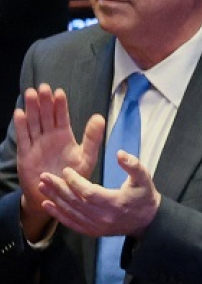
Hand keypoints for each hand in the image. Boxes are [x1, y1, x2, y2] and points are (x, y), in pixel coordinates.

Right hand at [12, 85, 104, 238]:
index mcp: (64, 136)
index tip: (60, 93)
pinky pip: (23, 138)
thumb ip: (92, 138)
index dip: (60, 105)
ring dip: (32, 108)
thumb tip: (100, 117)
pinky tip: (20, 113)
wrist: (58, 195)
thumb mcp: (87, 157)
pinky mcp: (26, 154)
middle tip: (44, 88)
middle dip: (45, 102)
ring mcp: (37, 144)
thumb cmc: (74, 176)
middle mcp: (49, 137)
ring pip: (34, 122)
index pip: (61, 116)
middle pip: (45, 115)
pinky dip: (21, 126)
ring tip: (32, 94)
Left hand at [38, 149, 160, 237]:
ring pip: (71, 212)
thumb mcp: (144, 178)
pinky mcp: (94, 231)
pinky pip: (72, 224)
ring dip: (55, 199)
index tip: (66, 171)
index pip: (89, 193)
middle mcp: (104, 217)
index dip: (75, 182)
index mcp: (115, 203)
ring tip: (42, 186)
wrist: (148, 222)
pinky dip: (59, 215)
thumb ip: (133, 165)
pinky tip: (48, 205)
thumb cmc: (144, 197)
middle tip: (45, 176)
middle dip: (59, 188)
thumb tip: (120, 154)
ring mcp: (98, 226)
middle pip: (76, 202)